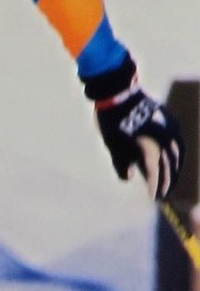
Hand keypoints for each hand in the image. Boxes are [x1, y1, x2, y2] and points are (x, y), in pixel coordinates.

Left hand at [84, 54, 183, 199]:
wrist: (118, 92)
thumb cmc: (112, 121)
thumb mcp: (113, 146)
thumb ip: (121, 165)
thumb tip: (129, 178)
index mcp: (152, 149)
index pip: (156, 174)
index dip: (155, 187)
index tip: (154, 198)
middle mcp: (165, 140)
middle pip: (171, 166)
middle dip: (168, 181)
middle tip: (165, 194)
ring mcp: (170, 128)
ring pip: (178, 154)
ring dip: (175, 168)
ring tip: (170, 179)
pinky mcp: (170, 120)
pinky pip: (177, 141)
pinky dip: (176, 154)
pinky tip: (172, 159)